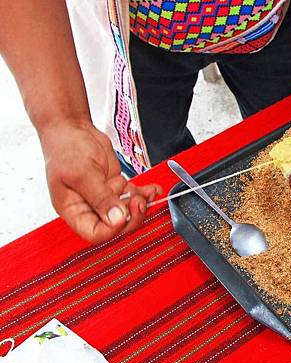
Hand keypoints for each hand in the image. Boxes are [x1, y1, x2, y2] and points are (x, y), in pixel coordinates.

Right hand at [39, 120, 161, 242]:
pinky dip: (145, 193)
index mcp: (73, 210)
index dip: (112, 229)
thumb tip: (116, 219)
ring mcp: (104, 197)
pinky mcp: (115, 186)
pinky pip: (133, 195)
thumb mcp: (82, 173)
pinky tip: (152, 189)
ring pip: (127, 211)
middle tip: (139, 202)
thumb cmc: (66, 148)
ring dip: (141, 204)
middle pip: (115, 225)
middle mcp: (89, 207)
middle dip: (131, 216)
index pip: (95, 233)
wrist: (72, 129)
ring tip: (147, 193)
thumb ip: (100, 197)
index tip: (123, 214)